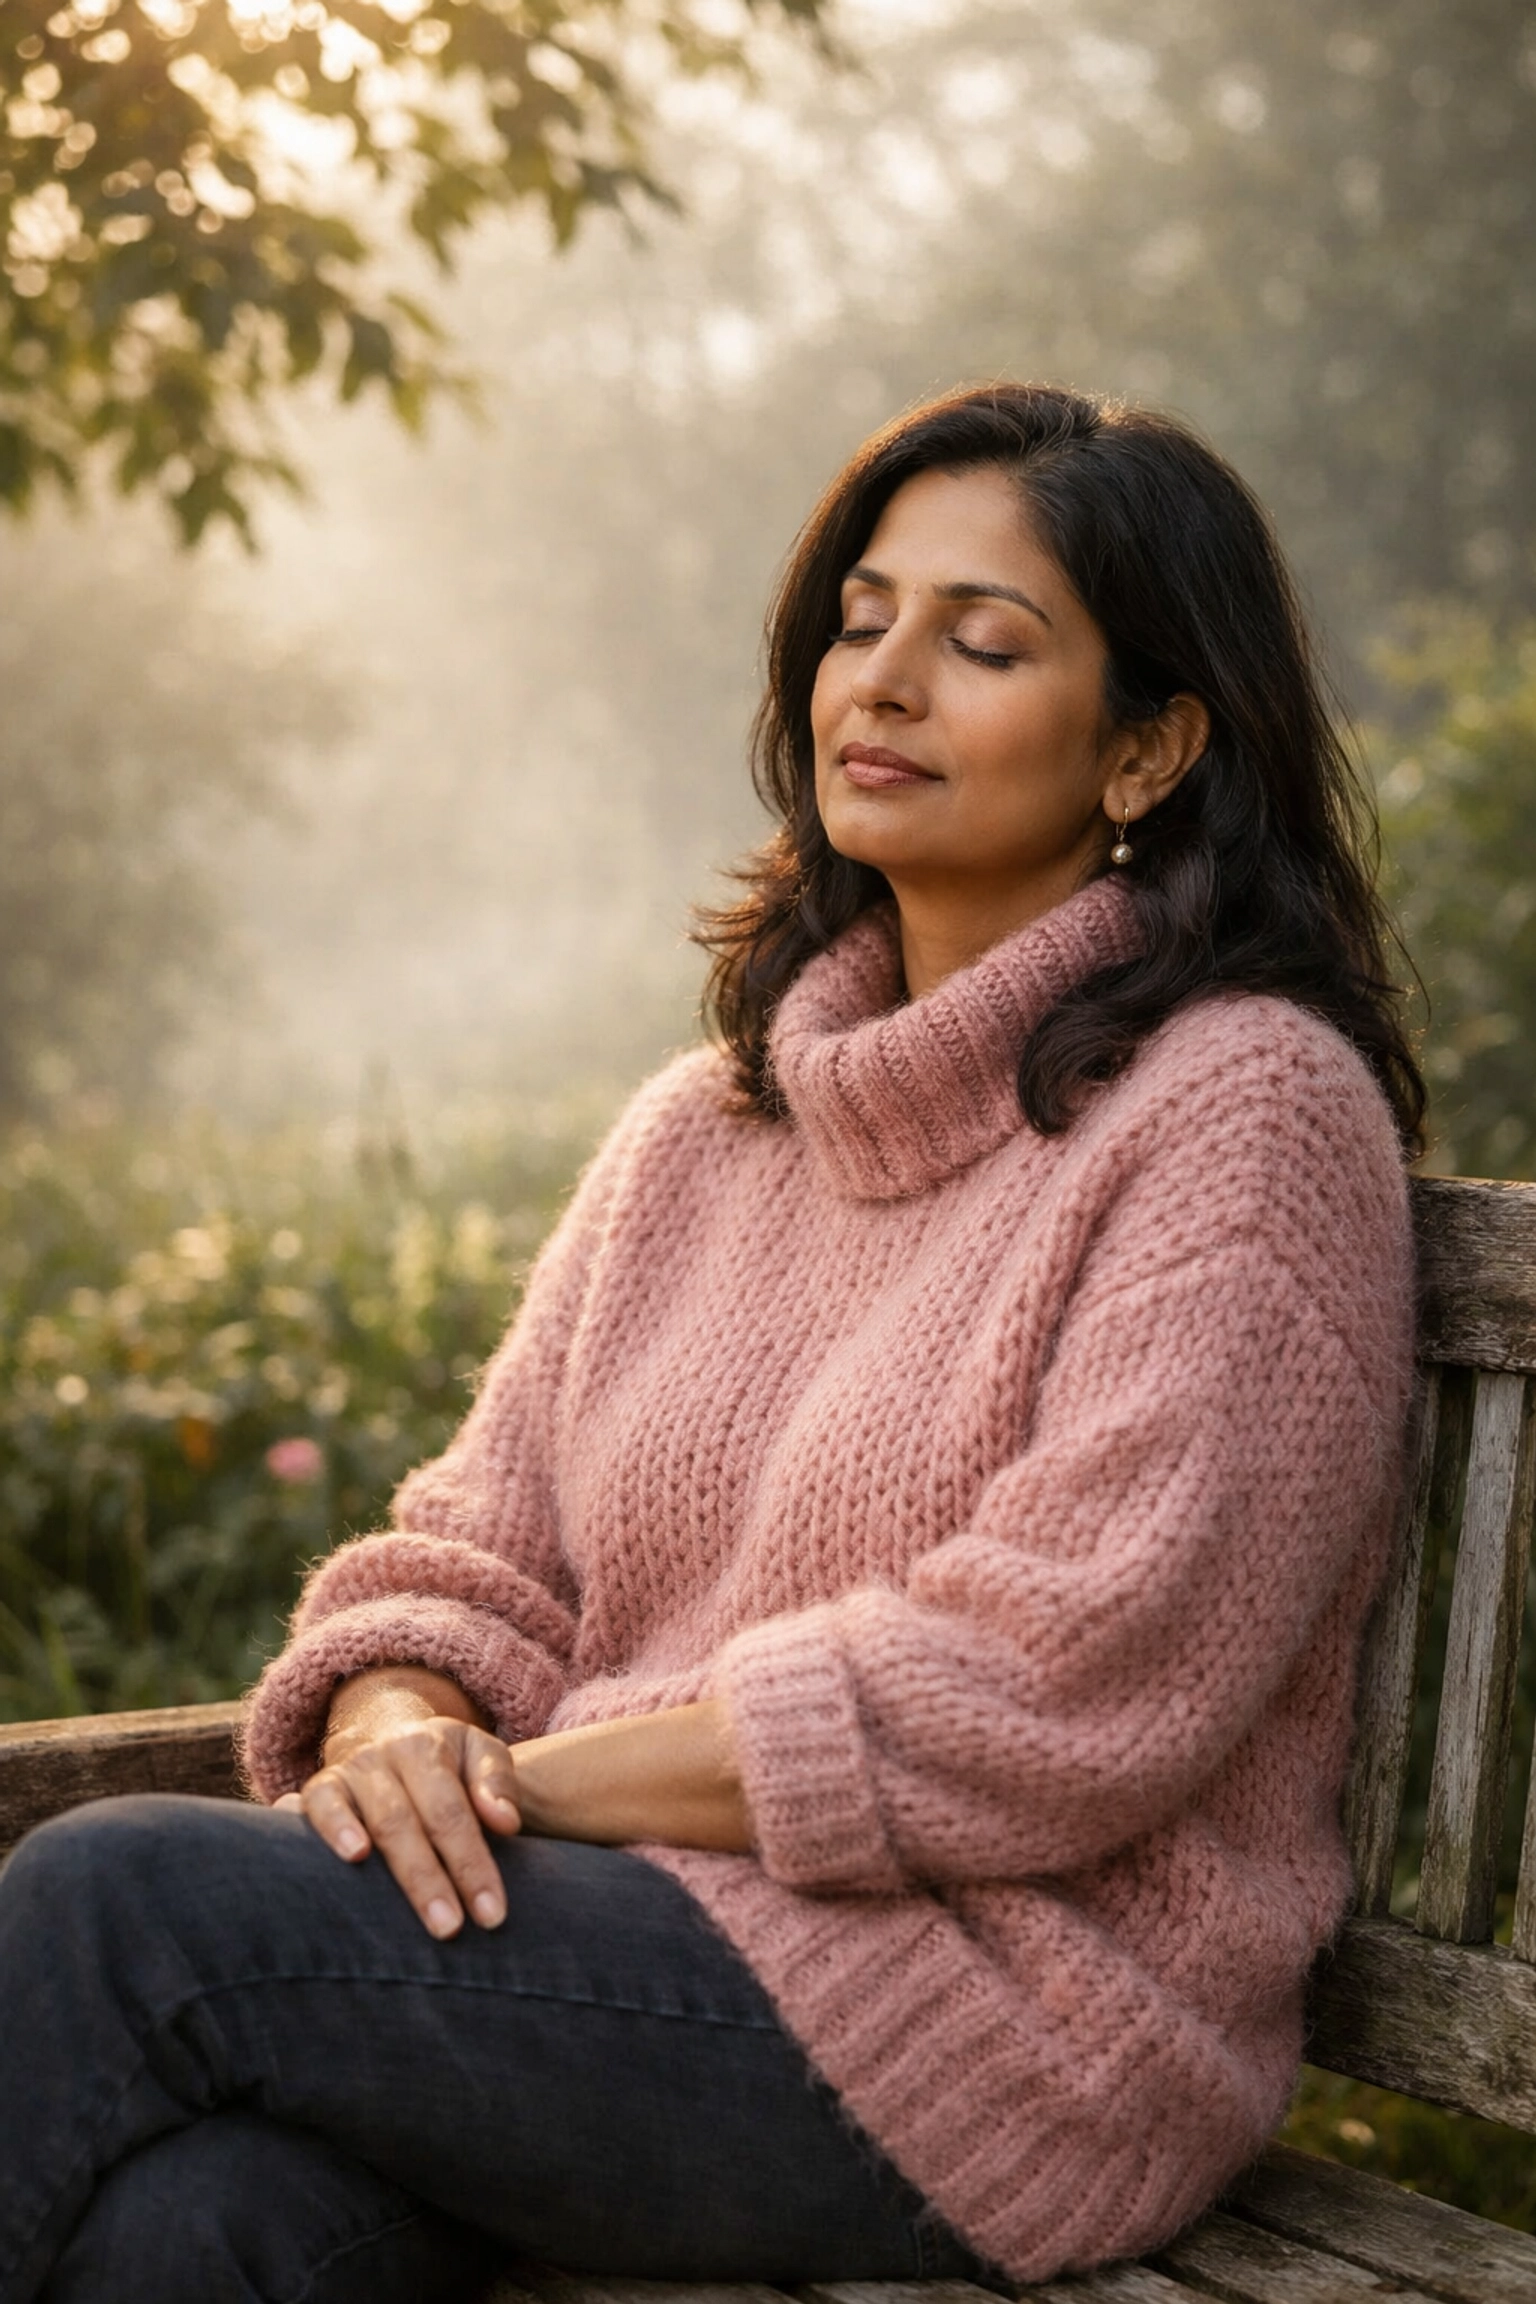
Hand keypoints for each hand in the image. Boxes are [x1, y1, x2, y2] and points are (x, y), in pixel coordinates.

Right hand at [276, 1697, 521, 1939]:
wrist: (389, 1742)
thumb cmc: (445, 1766)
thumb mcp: (478, 1756)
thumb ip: (498, 1783)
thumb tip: (506, 1822)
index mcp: (426, 1745)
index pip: (452, 1812)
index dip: (472, 1863)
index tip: (492, 1914)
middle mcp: (384, 1755)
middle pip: (409, 1822)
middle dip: (431, 1880)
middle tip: (452, 1929)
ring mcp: (348, 1772)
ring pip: (375, 1822)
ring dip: (398, 1870)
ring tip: (410, 1907)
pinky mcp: (318, 1789)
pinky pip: (320, 1806)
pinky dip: (334, 1828)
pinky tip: (354, 1857)